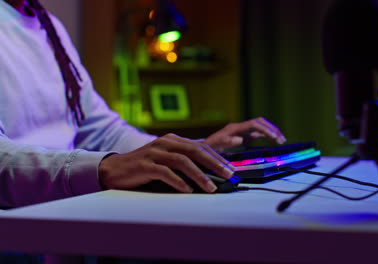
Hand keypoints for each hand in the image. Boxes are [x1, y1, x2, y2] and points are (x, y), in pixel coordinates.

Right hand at [98, 133, 235, 192]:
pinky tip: (187, 190)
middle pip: (194, 151)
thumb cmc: (144, 168)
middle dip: (214, 163)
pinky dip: (178, 182)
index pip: (200, 146)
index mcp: (172, 140)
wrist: (113, 170)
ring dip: (199, 175)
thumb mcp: (166, 161)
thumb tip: (210, 176)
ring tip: (211, 187)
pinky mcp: (144, 165)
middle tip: (228, 175)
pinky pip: (164, 172)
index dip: (217, 157)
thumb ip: (184, 164)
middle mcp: (164, 143)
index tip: (231, 169)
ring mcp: (154, 153)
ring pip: (182, 161)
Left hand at [203, 117, 285, 151]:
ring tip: (281, 140)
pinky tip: (271, 142)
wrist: (202, 148)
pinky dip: (265, 137)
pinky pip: (256, 134)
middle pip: (260, 123)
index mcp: (235, 128)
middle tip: (281, 139)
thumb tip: (240, 139)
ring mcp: (241, 131)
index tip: (275, 138)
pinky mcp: (242, 136)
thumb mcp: (216, 145)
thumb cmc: (208, 148)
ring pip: (260, 127)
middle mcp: (239, 128)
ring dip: (271, 132)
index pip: (255, 124)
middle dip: (272, 130)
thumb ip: (227, 141)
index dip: (266, 130)